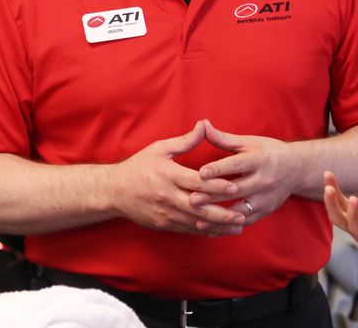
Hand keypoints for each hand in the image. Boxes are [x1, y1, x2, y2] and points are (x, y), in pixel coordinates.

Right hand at [113, 121, 243, 235]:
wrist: (114, 191)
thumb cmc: (138, 167)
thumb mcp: (160, 148)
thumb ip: (185, 141)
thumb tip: (204, 125)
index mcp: (168, 175)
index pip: (197, 182)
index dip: (217, 186)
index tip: (235, 188)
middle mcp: (168, 196)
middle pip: (200, 206)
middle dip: (222, 213)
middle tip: (243, 215)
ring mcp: (165, 213)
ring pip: (196, 222)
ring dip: (218, 226)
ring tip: (238, 227)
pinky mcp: (163, 224)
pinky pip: (187, 229)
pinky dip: (204, 231)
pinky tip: (219, 232)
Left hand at [193, 119, 304, 224]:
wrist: (297, 169)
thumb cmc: (268, 152)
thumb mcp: (249, 142)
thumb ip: (223, 138)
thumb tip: (202, 124)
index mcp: (259, 159)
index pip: (236, 164)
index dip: (218, 169)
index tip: (200, 173)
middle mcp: (264, 179)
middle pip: (236, 189)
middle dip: (213, 196)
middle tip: (191, 199)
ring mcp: (266, 198)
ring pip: (240, 210)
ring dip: (218, 216)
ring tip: (197, 218)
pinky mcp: (266, 210)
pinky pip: (245, 222)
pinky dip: (227, 227)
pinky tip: (210, 229)